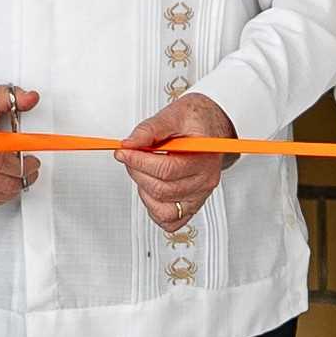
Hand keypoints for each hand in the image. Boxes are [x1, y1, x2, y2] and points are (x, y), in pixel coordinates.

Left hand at [125, 90, 239, 235]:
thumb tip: (130, 144)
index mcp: (204, 157)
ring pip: (164, 209)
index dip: (139, 162)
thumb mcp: (174, 114)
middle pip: (163, 190)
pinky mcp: (192, 205)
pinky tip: (150, 191)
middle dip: (137, 172)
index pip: (167, 169)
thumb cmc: (196, 121)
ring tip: (143, 172)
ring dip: (145, 192)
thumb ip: (150, 129)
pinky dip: (155, 210)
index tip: (124, 152)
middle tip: (130, 157)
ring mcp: (199, 195)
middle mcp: (205, 180)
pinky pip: (171, 221)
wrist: (211, 127)